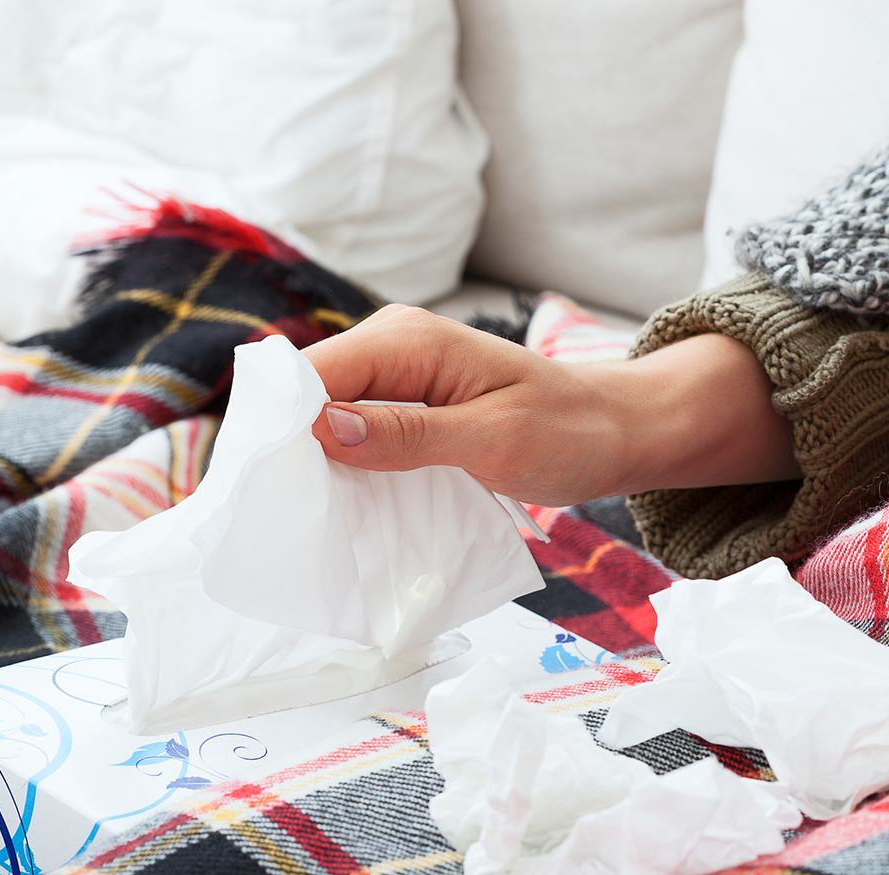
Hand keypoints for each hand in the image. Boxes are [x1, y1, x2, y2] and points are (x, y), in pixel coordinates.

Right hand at [302, 304, 798, 504]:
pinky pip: (358, 431)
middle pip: (308, 394)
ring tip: (306, 520)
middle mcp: (393, 346)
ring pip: (328, 416)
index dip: (281, 429)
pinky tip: (345, 507)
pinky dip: (349, 466)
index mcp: (408, 340)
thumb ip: (409, 436)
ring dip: (318, 463)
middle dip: (292, 449)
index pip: (311, 375)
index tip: (268, 491)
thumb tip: (323, 430)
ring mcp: (399, 376)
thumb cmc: (569, 433)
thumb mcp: (493, 441)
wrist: (619, 432)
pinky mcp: (410, 406)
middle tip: (281, 517)